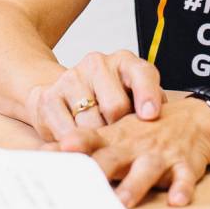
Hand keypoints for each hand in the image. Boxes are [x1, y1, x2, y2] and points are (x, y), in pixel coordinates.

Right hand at [23, 49, 163, 142]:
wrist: (65, 93)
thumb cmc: (109, 101)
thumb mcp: (136, 101)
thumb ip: (151, 110)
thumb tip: (160, 130)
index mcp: (125, 62)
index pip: (142, 74)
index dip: (147, 94)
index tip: (150, 115)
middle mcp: (97, 64)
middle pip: (115, 106)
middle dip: (120, 131)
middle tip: (121, 142)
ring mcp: (71, 78)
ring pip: (90, 123)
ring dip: (98, 140)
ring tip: (100, 144)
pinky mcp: (49, 97)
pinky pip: (66, 131)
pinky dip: (76, 144)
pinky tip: (80, 146)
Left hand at [53, 97, 209, 207]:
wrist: (194, 119)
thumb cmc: (144, 132)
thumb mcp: (115, 135)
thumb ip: (83, 145)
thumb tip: (43, 154)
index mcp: (115, 139)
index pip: (91, 140)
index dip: (75, 145)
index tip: (56, 151)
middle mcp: (135, 146)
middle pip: (114, 157)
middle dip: (99, 170)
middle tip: (81, 187)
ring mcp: (160, 154)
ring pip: (147, 169)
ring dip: (135, 184)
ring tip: (123, 201)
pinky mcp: (185, 164)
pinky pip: (184, 177)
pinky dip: (182, 188)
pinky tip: (177, 200)